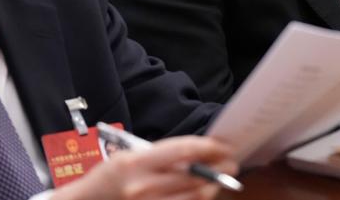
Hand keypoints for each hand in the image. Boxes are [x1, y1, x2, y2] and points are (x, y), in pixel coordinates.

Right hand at [52, 136, 237, 199]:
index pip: (182, 150)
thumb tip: (195, 153)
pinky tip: (202, 195)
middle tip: (231, 163)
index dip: (208, 147)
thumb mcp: (129, 158)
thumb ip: (159, 156)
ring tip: (219, 180)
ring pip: (192, 198)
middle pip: (192, 177)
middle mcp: (142, 185)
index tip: (223, 146)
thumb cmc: (107, 179)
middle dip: (217, 169)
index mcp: (136, 162)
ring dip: (211, 188)